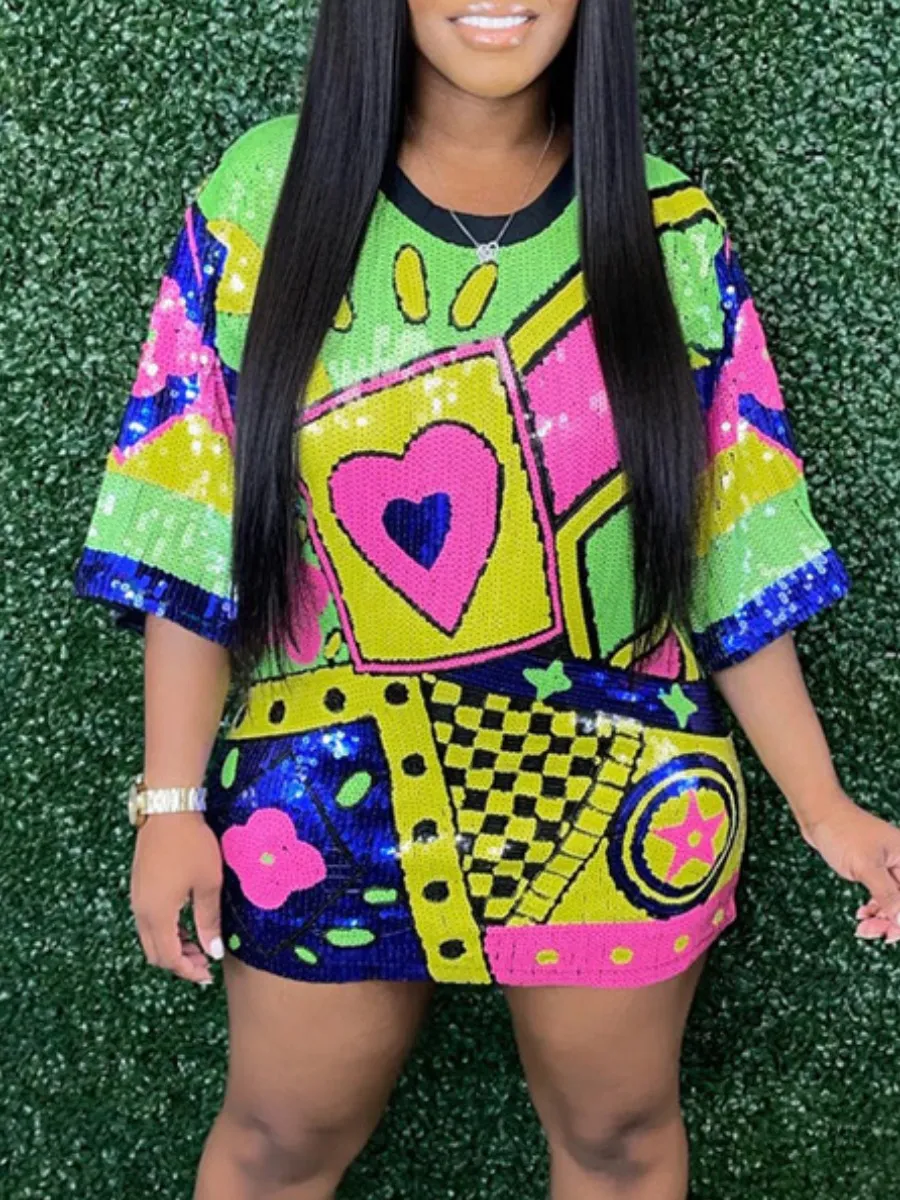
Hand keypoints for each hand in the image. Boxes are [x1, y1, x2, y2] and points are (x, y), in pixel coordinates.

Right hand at [130, 811, 225, 983]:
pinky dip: (165, 931)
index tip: (207, 975)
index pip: (169, 957)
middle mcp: (141, 911)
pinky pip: (148, 922)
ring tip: (200, 944)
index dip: (188, 971)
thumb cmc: (192, 845)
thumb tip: (213, 952)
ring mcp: (137, 899)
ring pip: (150, 938)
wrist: (168, 810)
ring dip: (172, 946)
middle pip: (155, 952)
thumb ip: (208, 920)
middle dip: (179, 962)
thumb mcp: (208, 883)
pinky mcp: (139, 887)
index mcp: (157, 914)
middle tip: (205, 962)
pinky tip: (186, 924)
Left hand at [799, 790, 899, 943]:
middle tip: (870, 933)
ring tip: (863, 928)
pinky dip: (873, 906)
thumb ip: (887, 894)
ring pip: (892, 899)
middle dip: (890, 920)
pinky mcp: (872, 867)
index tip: (891, 935)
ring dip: (880, 916)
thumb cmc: (842, 831)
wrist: (818, 813)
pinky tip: (862, 915)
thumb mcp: (865, 867)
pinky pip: (880, 893)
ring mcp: (886, 864)